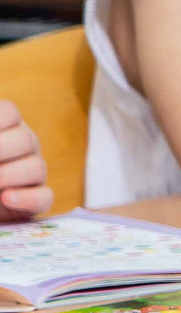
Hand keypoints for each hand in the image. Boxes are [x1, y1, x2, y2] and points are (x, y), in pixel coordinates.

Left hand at [0, 101, 48, 219]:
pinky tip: (5, 198)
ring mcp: (33, 174)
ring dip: (9, 175)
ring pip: (36, 167)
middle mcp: (24, 147)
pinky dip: (27, 198)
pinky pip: (44, 197)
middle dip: (1, 149)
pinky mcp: (37, 200)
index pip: (9, 112)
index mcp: (5, 128)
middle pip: (26, 139)